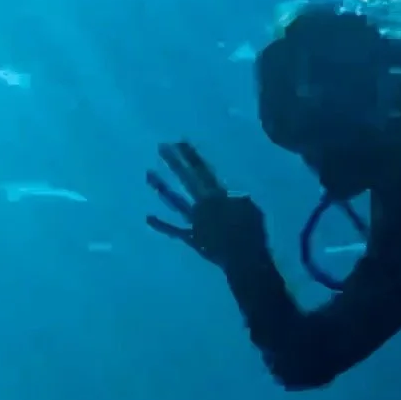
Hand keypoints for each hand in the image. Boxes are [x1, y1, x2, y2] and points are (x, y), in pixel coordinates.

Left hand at [147, 140, 267, 271]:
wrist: (243, 258)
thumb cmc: (252, 232)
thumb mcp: (251, 208)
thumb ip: (237, 199)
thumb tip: (229, 195)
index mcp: (217, 195)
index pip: (202, 170)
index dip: (191, 155)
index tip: (180, 141)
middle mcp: (202, 204)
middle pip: (186, 179)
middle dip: (174, 163)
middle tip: (161, 147)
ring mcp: (193, 221)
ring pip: (175, 201)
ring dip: (162, 188)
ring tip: (148, 174)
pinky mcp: (191, 236)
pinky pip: (174, 230)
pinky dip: (161, 225)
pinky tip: (148, 217)